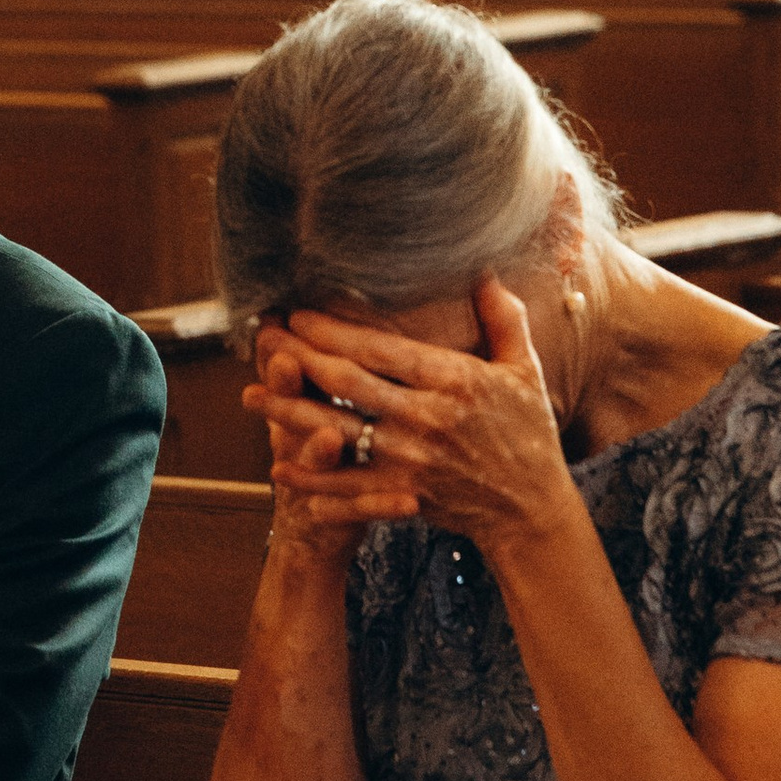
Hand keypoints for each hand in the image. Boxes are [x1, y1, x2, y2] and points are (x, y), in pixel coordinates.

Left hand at [256, 278, 576, 561]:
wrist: (532, 509)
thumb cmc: (528, 433)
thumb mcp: (524, 370)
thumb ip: (504, 319)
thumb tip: (485, 271)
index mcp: (453, 383)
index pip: (381, 351)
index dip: (334, 332)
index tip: (298, 314)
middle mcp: (426, 420)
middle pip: (348, 385)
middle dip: (298, 359)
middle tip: (262, 339)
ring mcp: (411, 463)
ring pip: (337, 434)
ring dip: (288, 414)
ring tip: (249, 396)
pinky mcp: (403, 498)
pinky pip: (348, 489)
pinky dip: (312, 481)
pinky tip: (278, 468)